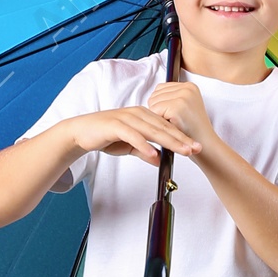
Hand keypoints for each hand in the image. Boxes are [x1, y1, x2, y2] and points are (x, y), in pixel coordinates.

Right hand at [65, 104, 202, 166]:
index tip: (196, 147)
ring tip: (182, 151)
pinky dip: (145, 145)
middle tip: (196, 149)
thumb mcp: (128, 146)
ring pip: (152, 131)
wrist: (81, 132)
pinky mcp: (116, 126)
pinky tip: (154, 154)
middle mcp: (138, 114)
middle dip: (182, 139)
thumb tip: (159, 161)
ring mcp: (127, 119)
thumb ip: (144, 152)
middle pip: (164, 128)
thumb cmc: (105, 136)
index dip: (182, 137)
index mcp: (143, 116)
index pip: (166, 127)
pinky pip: (133, 136)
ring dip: (169, 142)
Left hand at [146, 79, 217, 154]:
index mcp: (189, 86)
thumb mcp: (185, 107)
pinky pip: (155, 111)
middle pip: (154, 95)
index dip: (160, 104)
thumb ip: (171, 98)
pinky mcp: (177, 107)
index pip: (159, 89)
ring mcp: (183, 96)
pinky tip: (173, 126)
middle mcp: (186, 88)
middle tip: (174, 121)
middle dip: (158, 110)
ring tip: (174, 123)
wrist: (206, 145)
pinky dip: (159, 121)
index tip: (173, 115)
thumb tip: (151, 97)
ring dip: (158, 116)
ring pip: (153, 103)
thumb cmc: (192, 130)